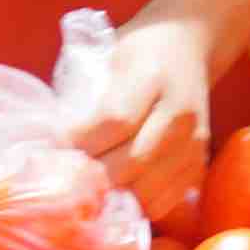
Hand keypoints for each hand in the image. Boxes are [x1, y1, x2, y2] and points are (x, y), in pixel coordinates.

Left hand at [61, 12, 216, 218]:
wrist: (190, 45)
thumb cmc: (139, 50)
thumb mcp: (110, 54)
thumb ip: (88, 94)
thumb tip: (50, 141)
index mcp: (155, 77)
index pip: (115, 120)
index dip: (81, 140)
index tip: (56, 145)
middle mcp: (181, 112)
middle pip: (131, 162)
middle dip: (93, 174)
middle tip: (68, 175)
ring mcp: (195, 142)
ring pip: (148, 189)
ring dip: (113, 194)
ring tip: (91, 187)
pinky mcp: (200, 163)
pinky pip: (164, 201)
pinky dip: (137, 204)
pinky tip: (119, 192)